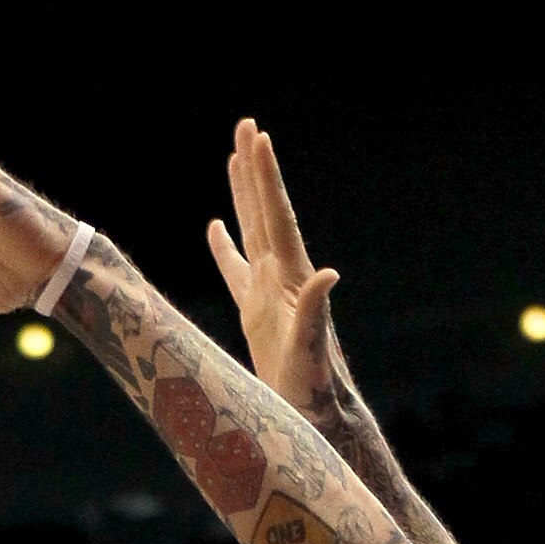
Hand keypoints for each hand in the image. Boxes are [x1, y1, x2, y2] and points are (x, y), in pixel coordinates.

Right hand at [206, 121, 338, 413]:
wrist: (316, 418)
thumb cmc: (313, 392)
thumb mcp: (310, 354)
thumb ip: (315, 313)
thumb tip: (329, 274)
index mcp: (292, 280)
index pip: (276, 218)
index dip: (266, 179)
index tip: (258, 138)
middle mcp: (282, 279)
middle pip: (264, 212)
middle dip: (254, 170)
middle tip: (246, 126)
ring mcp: (268, 294)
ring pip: (251, 232)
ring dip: (243, 196)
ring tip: (234, 158)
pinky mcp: (256, 315)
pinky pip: (235, 271)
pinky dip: (225, 248)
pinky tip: (215, 228)